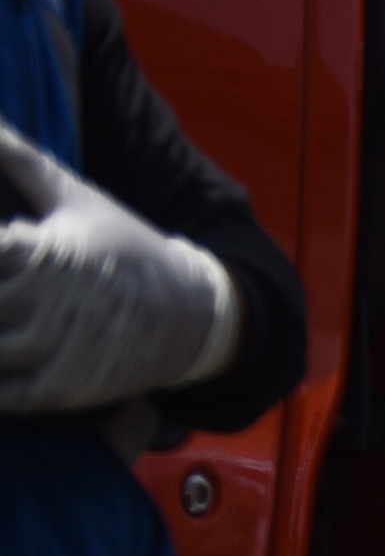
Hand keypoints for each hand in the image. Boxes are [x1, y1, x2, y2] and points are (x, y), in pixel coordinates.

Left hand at [0, 120, 240, 415]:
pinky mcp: (61, 389)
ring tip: (1, 316)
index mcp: (37, 251)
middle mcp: (43, 304)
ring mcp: (52, 351)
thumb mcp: (78, 198)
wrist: (194, 314)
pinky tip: (2, 356)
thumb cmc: (128, 249)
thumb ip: (19, 158)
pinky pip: (3, 396)